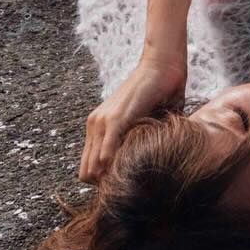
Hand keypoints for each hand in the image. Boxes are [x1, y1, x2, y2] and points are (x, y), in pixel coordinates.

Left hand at [79, 53, 186, 183]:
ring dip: (111, 177)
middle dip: (106, 183)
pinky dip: (114, 165)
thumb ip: (138, 139)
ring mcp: (102, 121)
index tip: (125, 181)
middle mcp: (95, 125)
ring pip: (93, 168)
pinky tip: (131, 169)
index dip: (105, 179)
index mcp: (99, 126)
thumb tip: (147, 163)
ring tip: (133, 178)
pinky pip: (106, 152)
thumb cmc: (160, 91)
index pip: (89, 167)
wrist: (163, 64)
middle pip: (87, 173)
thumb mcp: (143, 120)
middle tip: (129, 185)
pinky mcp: (116, 118)